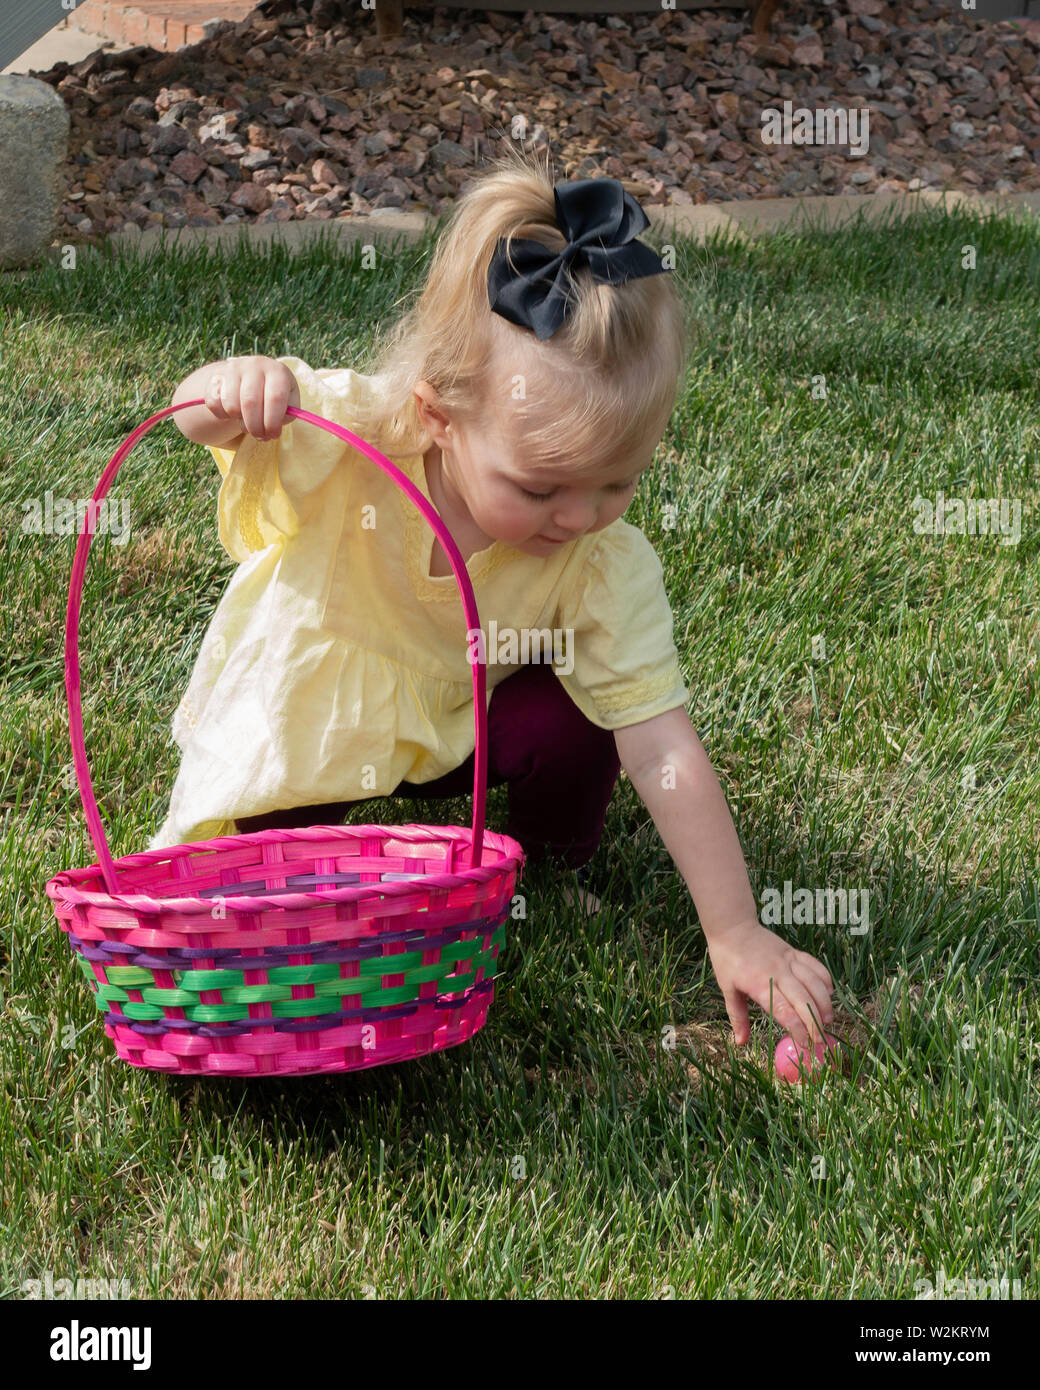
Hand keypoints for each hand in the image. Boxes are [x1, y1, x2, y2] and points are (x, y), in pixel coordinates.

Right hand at [204, 355, 300, 441]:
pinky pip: (214, 404)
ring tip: (248, 422)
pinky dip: (223, 416)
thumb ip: (286, 416)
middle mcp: (255, 365)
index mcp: (277, 371)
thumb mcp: (287, 403)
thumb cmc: (272, 396)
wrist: (247, 379)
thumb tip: (273, 428)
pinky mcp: (215, 377)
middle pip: (250, 402)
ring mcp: (233, 369)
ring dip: (240, 422)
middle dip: (255, 427)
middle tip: (260, 436)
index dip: (273, 422)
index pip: (276, 397)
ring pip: (231, 406)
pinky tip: (233, 413)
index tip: (273, 435)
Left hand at [705, 919, 833, 1048]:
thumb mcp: (727, 989)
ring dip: (824, 1003)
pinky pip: (815, 966)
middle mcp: (778, 972)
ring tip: (828, 1020)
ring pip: (814, 983)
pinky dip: (825, 980)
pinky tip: (828, 994)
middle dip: (814, 1022)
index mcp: (759, 984)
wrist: (733, 927)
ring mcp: (788, 960)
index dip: (797, 1029)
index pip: (783, 1010)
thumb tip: (740, 1042)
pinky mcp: (794, 952)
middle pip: (803, 1000)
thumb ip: (737, 1016)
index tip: (804, 1044)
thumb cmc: (727, 959)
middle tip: (820, 1041)